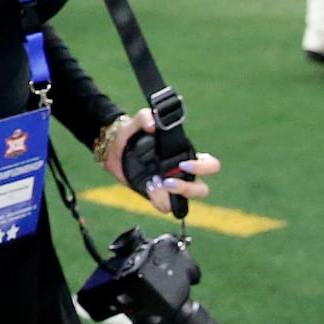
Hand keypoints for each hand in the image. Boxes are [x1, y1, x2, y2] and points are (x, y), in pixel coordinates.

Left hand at [98, 108, 222, 212]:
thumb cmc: (134, 132)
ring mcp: (170, 186)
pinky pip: (165, 206)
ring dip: (169, 196)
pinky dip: (158, 200)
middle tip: (168, 181)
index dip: (203, 168)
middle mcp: (182, 173)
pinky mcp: (157, 195)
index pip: (210, 165)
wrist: (113, 147)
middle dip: (188, 189)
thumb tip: (153, 126)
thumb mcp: (139, 120)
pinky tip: (148, 186)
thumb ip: (146, 117)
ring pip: (185, 202)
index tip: (183, 164)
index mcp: (185, 155)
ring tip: (153, 182)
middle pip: (202, 190)